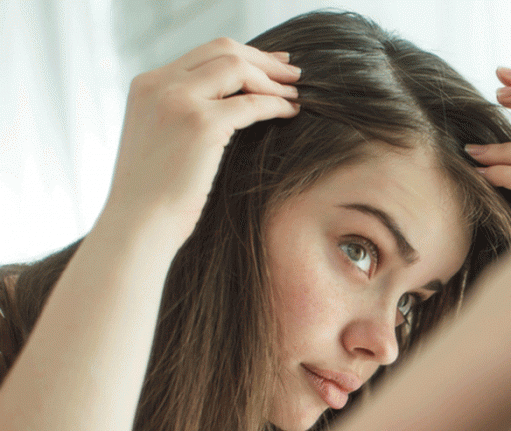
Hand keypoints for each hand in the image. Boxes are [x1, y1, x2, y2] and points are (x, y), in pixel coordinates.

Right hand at [104, 37, 300, 240]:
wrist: (138, 224)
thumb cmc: (154, 194)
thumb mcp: (161, 139)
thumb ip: (182, 112)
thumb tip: (228, 102)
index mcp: (147, 85)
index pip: (203, 53)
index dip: (244, 55)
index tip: (271, 66)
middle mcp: (159, 84)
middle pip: (222, 50)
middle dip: (263, 59)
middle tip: (292, 73)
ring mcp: (178, 101)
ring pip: (237, 68)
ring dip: (272, 79)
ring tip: (295, 93)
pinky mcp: (200, 124)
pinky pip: (251, 103)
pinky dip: (276, 104)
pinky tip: (290, 112)